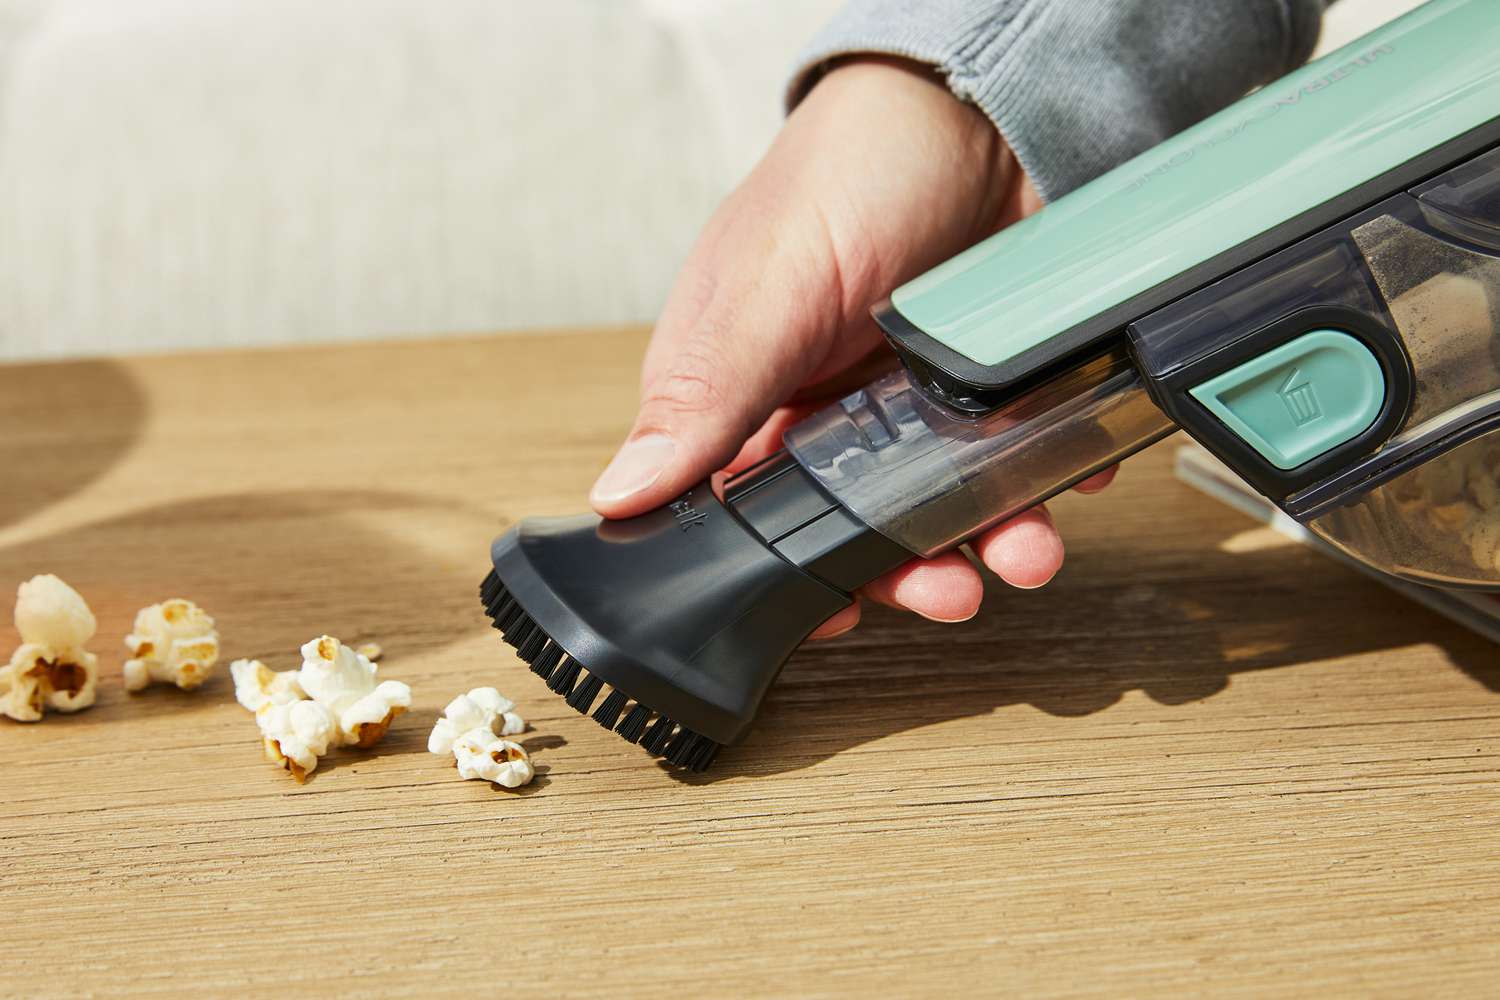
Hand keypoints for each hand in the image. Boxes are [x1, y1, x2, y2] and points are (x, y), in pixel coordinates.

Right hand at [589, 58, 1115, 637]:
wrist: (980, 103)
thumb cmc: (851, 171)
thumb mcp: (765, 289)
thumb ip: (703, 395)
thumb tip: (619, 493)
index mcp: (747, 390)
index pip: (748, 513)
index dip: (790, 575)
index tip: (836, 616)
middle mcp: (827, 403)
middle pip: (860, 527)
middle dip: (908, 572)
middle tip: (948, 593)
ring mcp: (914, 396)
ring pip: (947, 505)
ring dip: (988, 541)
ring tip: (1023, 552)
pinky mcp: (987, 382)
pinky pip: (1020, 456)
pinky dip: (1048, 478)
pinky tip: (1067, 477)